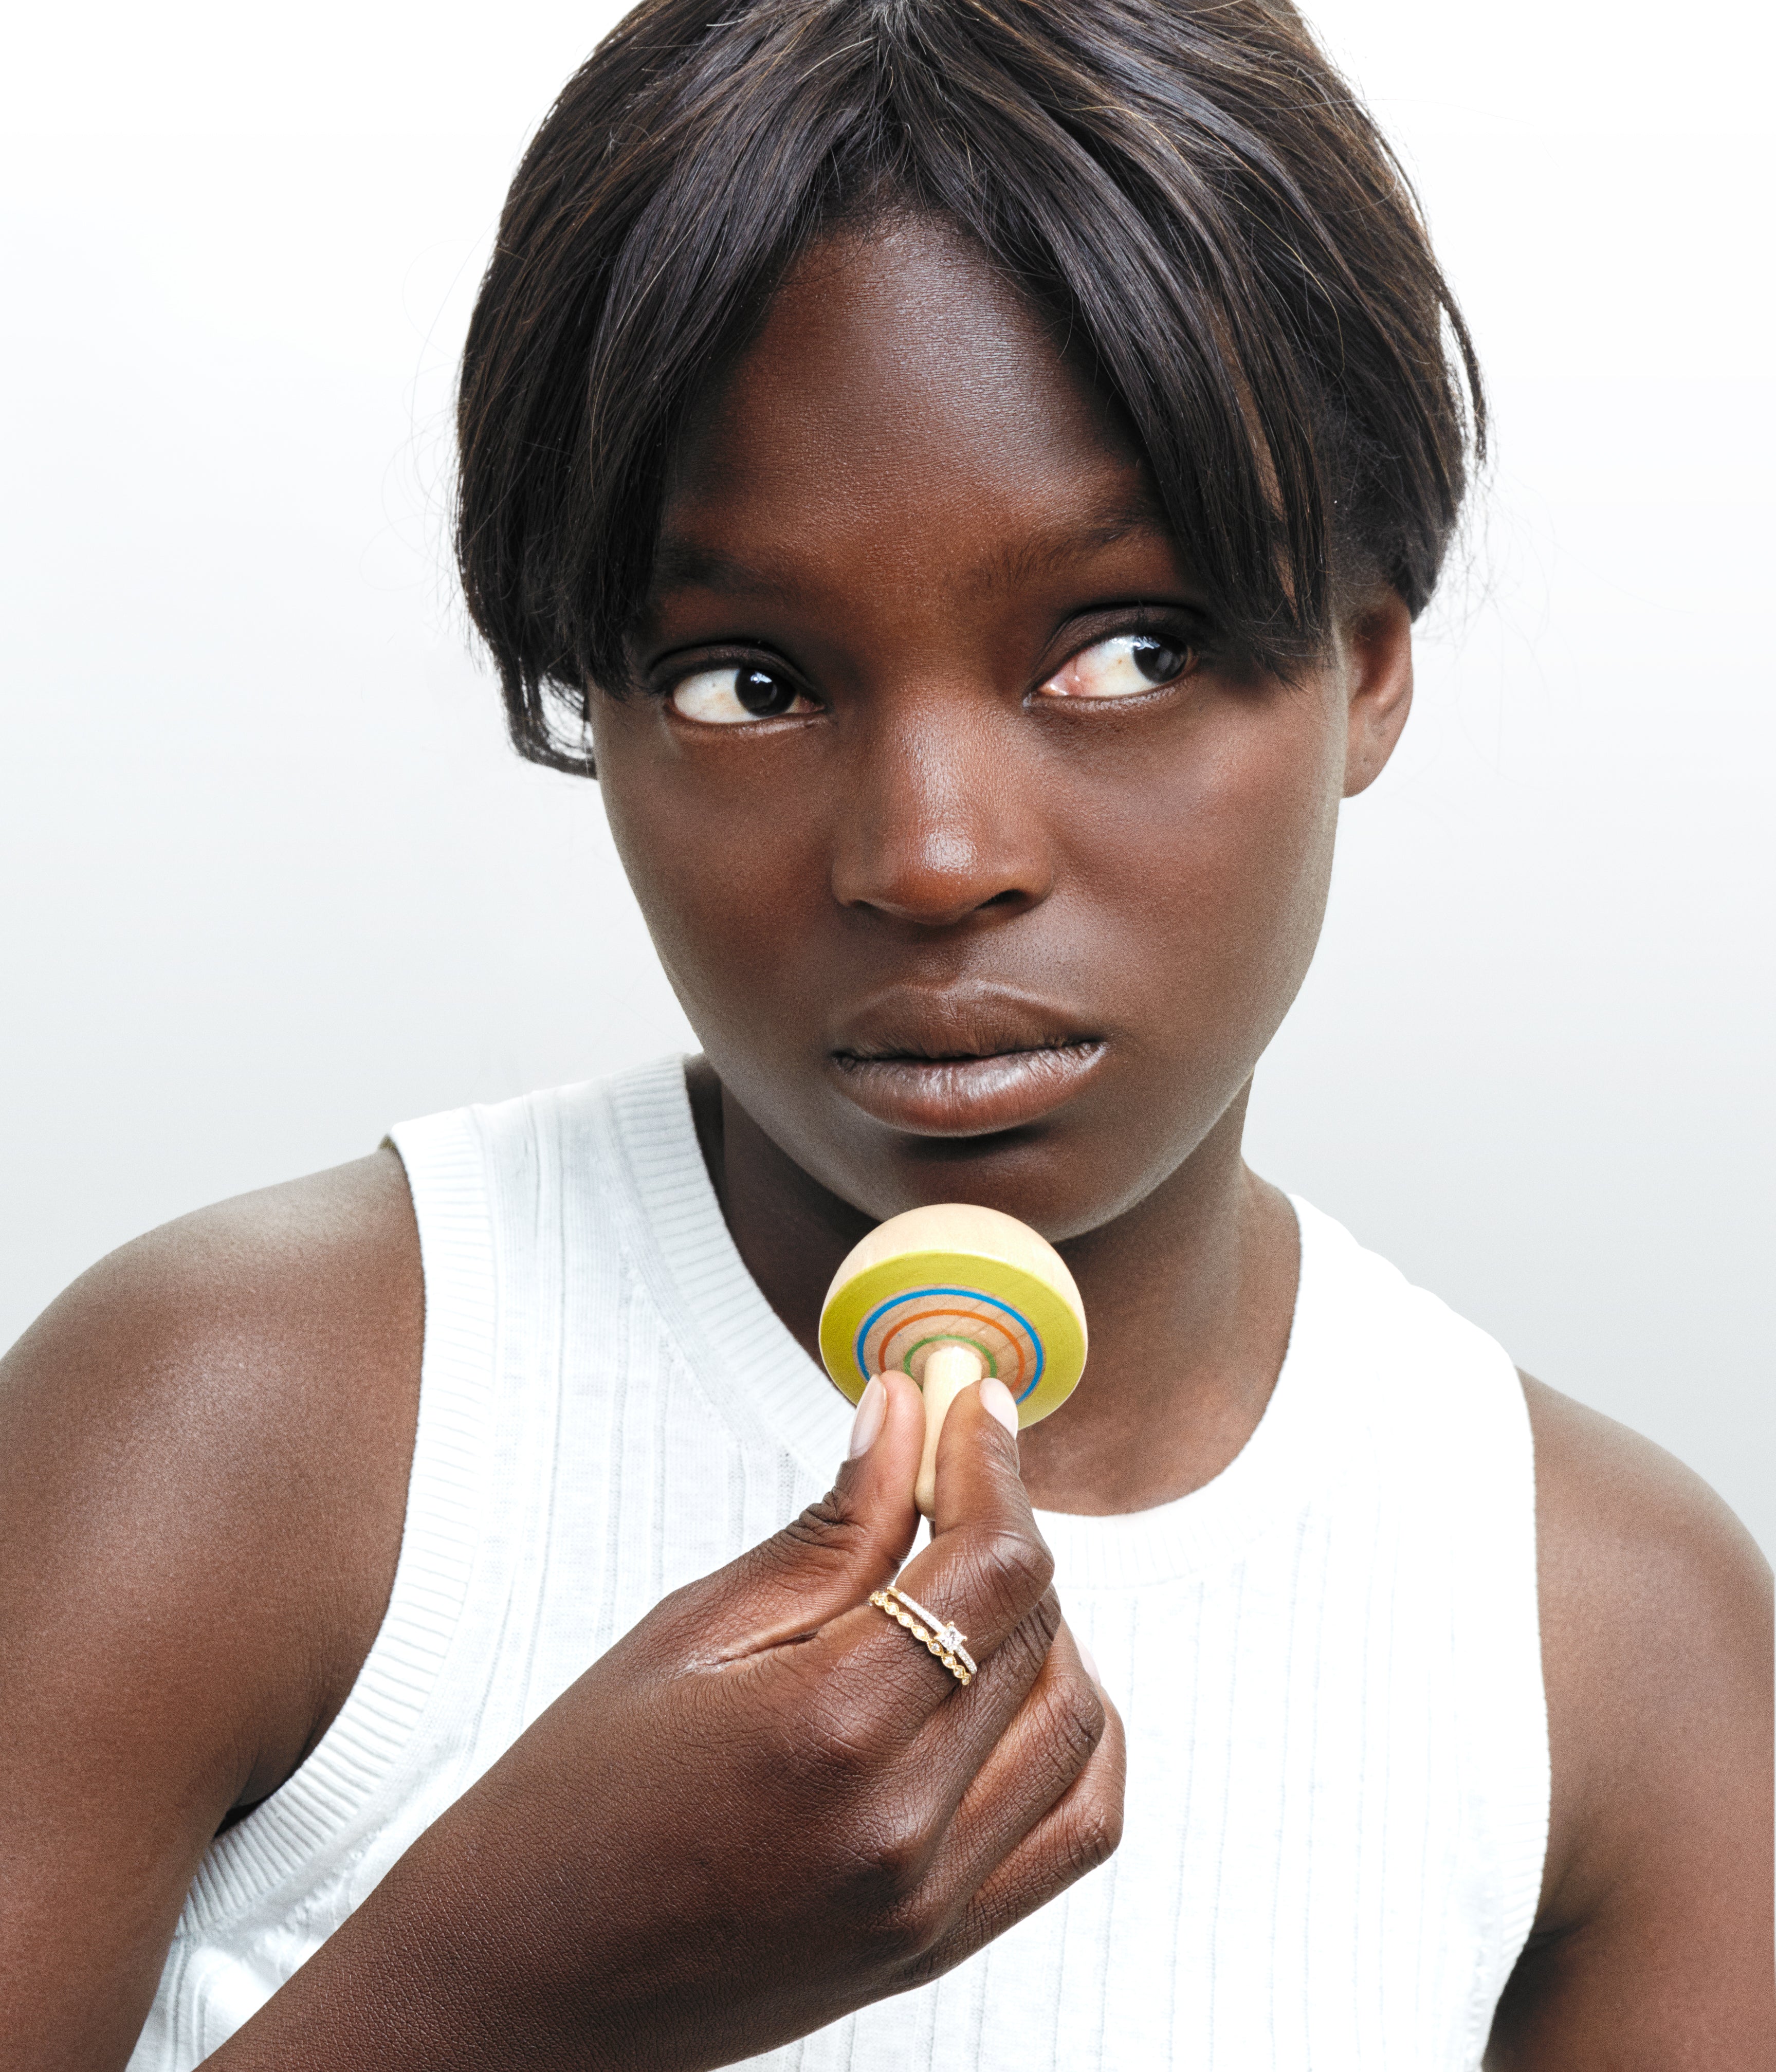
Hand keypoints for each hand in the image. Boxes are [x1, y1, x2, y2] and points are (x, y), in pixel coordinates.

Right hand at [207, 1371, 1124, 2069]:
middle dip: (1005, 1524)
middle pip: (1038, 1628)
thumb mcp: (690, 1632)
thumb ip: (829, 1527)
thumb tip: (906, 1412)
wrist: (522, 1987)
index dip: (992, 1459)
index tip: (972, 1398)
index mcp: (828, 1729)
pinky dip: (1078, 1736)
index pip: (991, 1563)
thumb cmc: (575, 1798)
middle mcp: (901, 1826)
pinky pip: (1076, 1825)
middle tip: (949, 1472)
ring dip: (1048, 1625)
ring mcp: (930, 1902)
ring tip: (968, 1581)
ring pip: (1076, 1719)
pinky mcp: (938, 1946)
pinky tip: (1021, 1683)